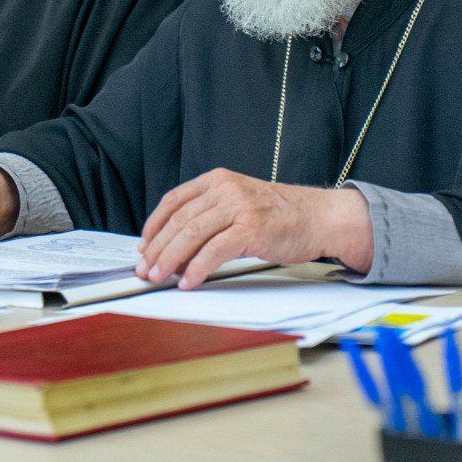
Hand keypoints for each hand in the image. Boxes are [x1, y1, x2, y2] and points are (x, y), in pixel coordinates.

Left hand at [135, 169, 372, 289]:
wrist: (317, 217)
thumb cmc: (278, 215)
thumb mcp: (238, 203)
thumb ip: (210, 216)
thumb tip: (176, 247)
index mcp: (218, 180)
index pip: (174, 200)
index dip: (154, 226)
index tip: (143, 247)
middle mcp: (225, 188)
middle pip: (179, 219)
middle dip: (157, 248)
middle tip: (145, 270)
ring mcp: (239, 206)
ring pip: (192, 233)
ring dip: (170, 260)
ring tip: (159, 278)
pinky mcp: (251, 228)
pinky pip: (215, 250)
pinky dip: (197, 268)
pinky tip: (188, 282)